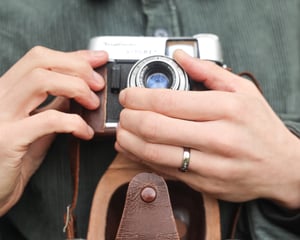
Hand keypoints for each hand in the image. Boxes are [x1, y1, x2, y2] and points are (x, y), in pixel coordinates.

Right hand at [0, 46, 107, 214]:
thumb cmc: (15, 159)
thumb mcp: (36, 125)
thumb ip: (53, 105)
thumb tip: (79, 88)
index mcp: (7, 91)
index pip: (39, 58)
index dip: (73, 55)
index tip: (98, 58)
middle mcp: (0, 97)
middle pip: (40, 62)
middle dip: (77, 67)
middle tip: (98, 84)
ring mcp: (1, 116)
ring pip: (41, 81)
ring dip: (76, 88)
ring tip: (93, 104)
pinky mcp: (8, 139)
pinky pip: (48, 119)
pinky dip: (74, 122)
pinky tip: (85, 132)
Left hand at [116, 50, 299, 208]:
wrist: (282, 168)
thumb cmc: (262, 128)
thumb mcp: (243, 91)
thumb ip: (208, 72)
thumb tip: (181, 56)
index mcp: (226, 109)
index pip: (167, 101)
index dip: (138, 97)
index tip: (128, 95)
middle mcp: (218, 138)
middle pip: (154, 127)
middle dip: (128, 118)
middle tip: (123, 112)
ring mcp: (210, 165)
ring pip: (154, 153)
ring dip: (129, 141)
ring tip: (123, 130)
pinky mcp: (204, 184)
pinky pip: (164, 171)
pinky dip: (142, 159)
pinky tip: (134, 149)